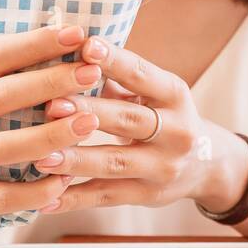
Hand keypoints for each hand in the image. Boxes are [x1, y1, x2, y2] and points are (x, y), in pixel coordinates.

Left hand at [31, 36, 247, 213]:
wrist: (206, 164)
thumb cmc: (163, 115)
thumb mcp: (153, 92)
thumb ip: (118, 76)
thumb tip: (70, 49)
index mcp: (175, 94)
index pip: (143, 74)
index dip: (115, 60)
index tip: (86, 46)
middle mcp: (176, 131)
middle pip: (127, 119)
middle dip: (87, 111)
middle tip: (50, 104)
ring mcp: (163, 166)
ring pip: (114, 162)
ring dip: (76, 160)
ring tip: (41, 158)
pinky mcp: (147, 195)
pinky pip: (106, 197)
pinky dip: (74, 199)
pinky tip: (45, 201)